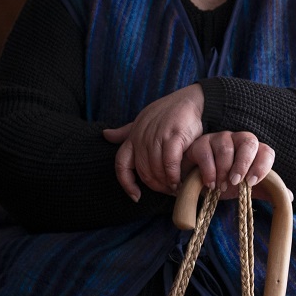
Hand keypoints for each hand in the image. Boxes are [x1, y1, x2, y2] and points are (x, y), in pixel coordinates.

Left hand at [101, 84, 204, 199]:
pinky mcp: (174, 136)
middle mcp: (142, 138)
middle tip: (166, 192)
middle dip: (154, 186)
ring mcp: (157, 137)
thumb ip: (125, 132)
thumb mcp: (142, 121)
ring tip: (174, 189)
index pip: (121, 164)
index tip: (135, 195)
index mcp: (133, 137)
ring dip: (165, 184)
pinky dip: (173, 176)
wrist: (190, 100)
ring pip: (156, 170)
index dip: (126, 183)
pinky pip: (170, 163)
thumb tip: (105, 135)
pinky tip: (179, 182)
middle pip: (142, 172)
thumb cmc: (166, 113)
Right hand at [183, 131, 274, 197]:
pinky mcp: (201, 143)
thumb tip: (289, 197)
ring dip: (224, 170)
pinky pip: (206, 153)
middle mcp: (239, 140)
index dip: (261, 166)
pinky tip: (210, 183)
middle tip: (236, 182)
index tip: (252, 182)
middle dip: (243, 163)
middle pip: (248, 141)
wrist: (199, 183)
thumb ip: (265, 190)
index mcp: (255, 151)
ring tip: (220, 187)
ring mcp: (219, 139)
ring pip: (226, 147)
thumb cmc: (225, 183)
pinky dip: (209, 171)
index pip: (266, 151)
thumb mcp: (246, 189)